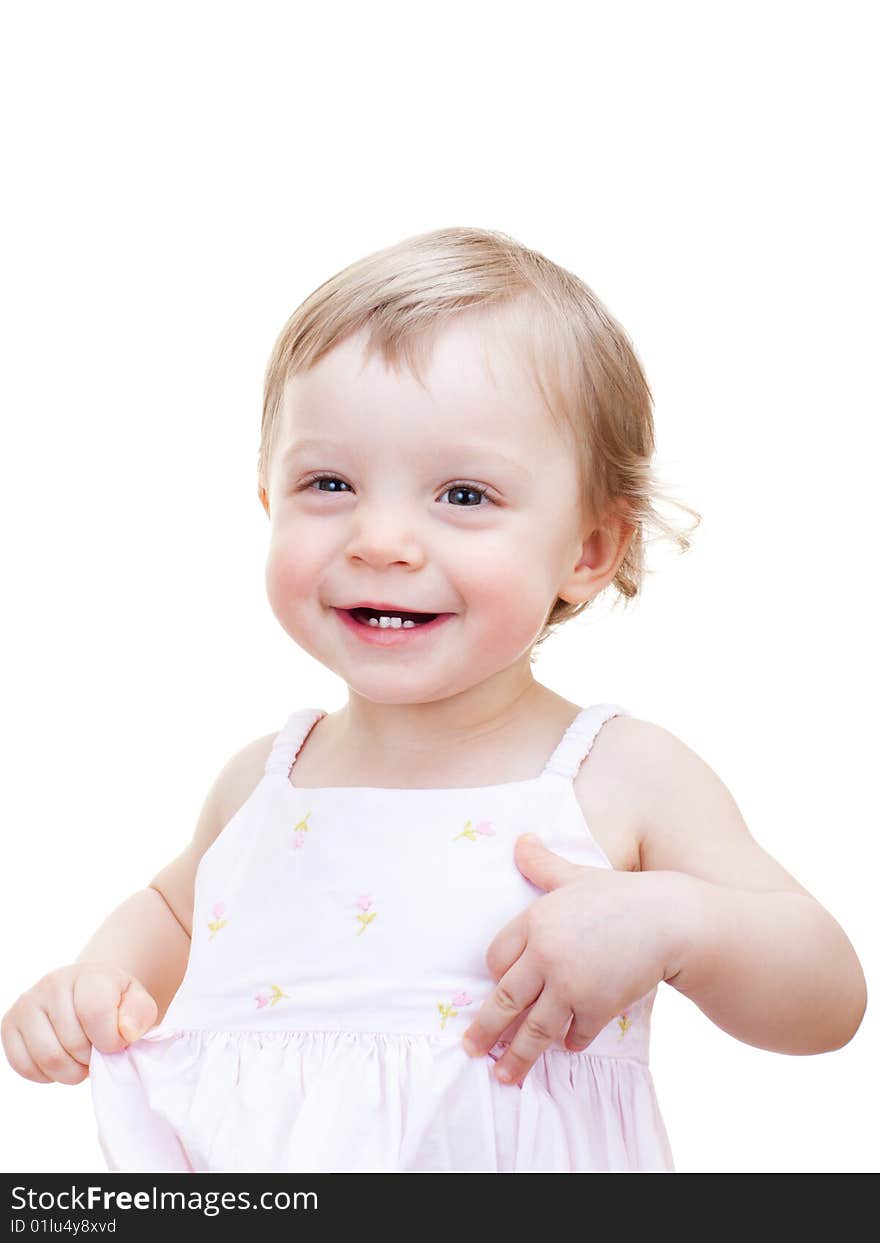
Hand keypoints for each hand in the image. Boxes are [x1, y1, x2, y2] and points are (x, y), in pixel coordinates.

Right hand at [1, 963, 157, 1084]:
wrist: (88, 993)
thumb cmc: (114, 1002)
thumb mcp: (137, 1003)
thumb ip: (140, 1015)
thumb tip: (124, 1032)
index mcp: (87, 974)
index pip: (94, 1013)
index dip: (110, 1040)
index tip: (117, 1043)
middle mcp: (52, 983)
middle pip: (72, 1042)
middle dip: (91, 1059)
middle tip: (97, 1052)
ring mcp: (27, 1003)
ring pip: (48, 1058)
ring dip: (71, 1072)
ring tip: (81, 1059)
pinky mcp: (9, 1025)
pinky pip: (24, 1066)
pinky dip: (47, 1075)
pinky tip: (61, 1059)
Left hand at [461, 833, 686, 1085]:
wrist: (670, 920)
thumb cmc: (621, 895)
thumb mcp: (576, 875)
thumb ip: (543, 864)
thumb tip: (520, 841)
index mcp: (535, 920)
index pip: (496, 957)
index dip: (495, 974)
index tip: (494, 988)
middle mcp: (545, 955)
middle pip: (504, 1000)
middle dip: (486, 1030)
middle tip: (471, 1050)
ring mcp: (570, 985)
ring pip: (534, 1029)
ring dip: (518, 1056)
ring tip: (505, 1077)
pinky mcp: (596, 1008)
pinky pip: (574, 1035)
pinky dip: (570, 1043)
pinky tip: (567, 1046)